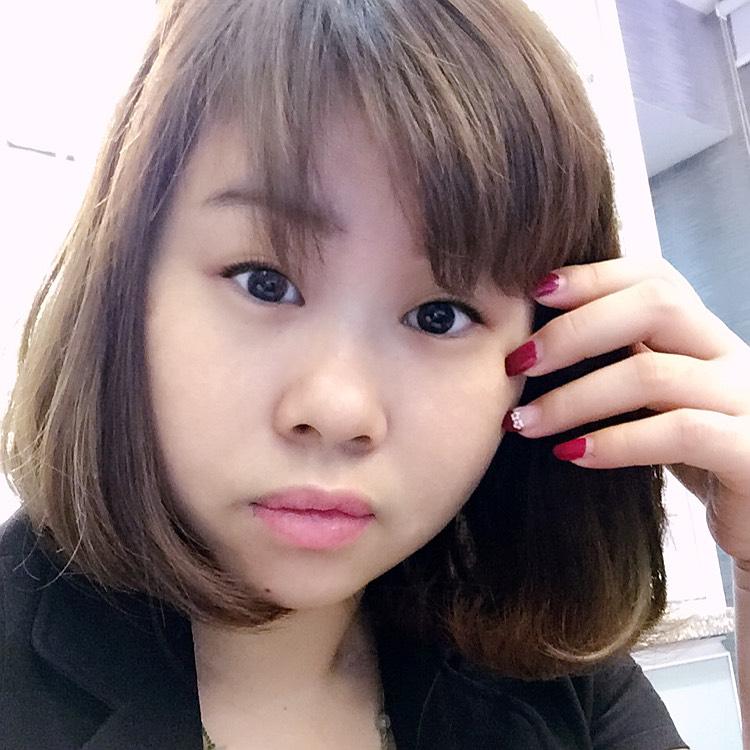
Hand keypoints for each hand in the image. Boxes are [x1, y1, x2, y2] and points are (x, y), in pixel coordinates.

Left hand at [502, 257, 749, 566]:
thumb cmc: (690, 460)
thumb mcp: (654, 403)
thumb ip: (619, 366)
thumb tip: (530, 346)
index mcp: (704, 338)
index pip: (655, 277)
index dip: (594, 276)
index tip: (534, 292)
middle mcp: (732, 356)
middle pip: (656, 305)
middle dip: (573, 330)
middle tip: (516, 363)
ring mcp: (748, 401)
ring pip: (653, 373)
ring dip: (573, 398)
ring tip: (522, 422)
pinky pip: (679, 432)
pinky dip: (615, 442)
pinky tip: (570, 454)